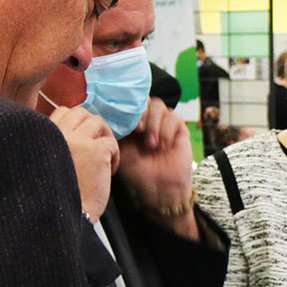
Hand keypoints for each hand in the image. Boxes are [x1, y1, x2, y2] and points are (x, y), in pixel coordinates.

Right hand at [50, 105, 118, 219]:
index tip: (83, 141)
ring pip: (98, 122)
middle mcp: (57, 134)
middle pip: (81, 112)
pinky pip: (112, 142)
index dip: (77, 125)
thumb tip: (77, 134)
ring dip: (105, 138)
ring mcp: (77, 141)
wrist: (61, 219)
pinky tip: (109, 172)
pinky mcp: (95, 151)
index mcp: (42, 136)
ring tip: (104, 159)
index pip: (62, 112)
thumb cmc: (55, 198)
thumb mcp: (48, 164)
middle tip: (97, 147)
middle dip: (92, 127)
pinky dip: (115, 156)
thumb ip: (57, 146)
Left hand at [118, 100, 196, 226]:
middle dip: (140, 114)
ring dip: (154, 124)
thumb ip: (115, 128)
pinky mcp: (178, 128)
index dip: (127, 107)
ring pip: (158, 106)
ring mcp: (163, 123)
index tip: (125, 122)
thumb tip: (108, 111)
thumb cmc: (137, 171)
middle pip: (144, 99)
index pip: (128, 102)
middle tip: (138, 131)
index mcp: (130, 121)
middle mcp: (146, 119)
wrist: (159, 187)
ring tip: (151, 145)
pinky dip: (167, 130)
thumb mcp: (118, 148)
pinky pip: (174, 117)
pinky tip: (164, 146)